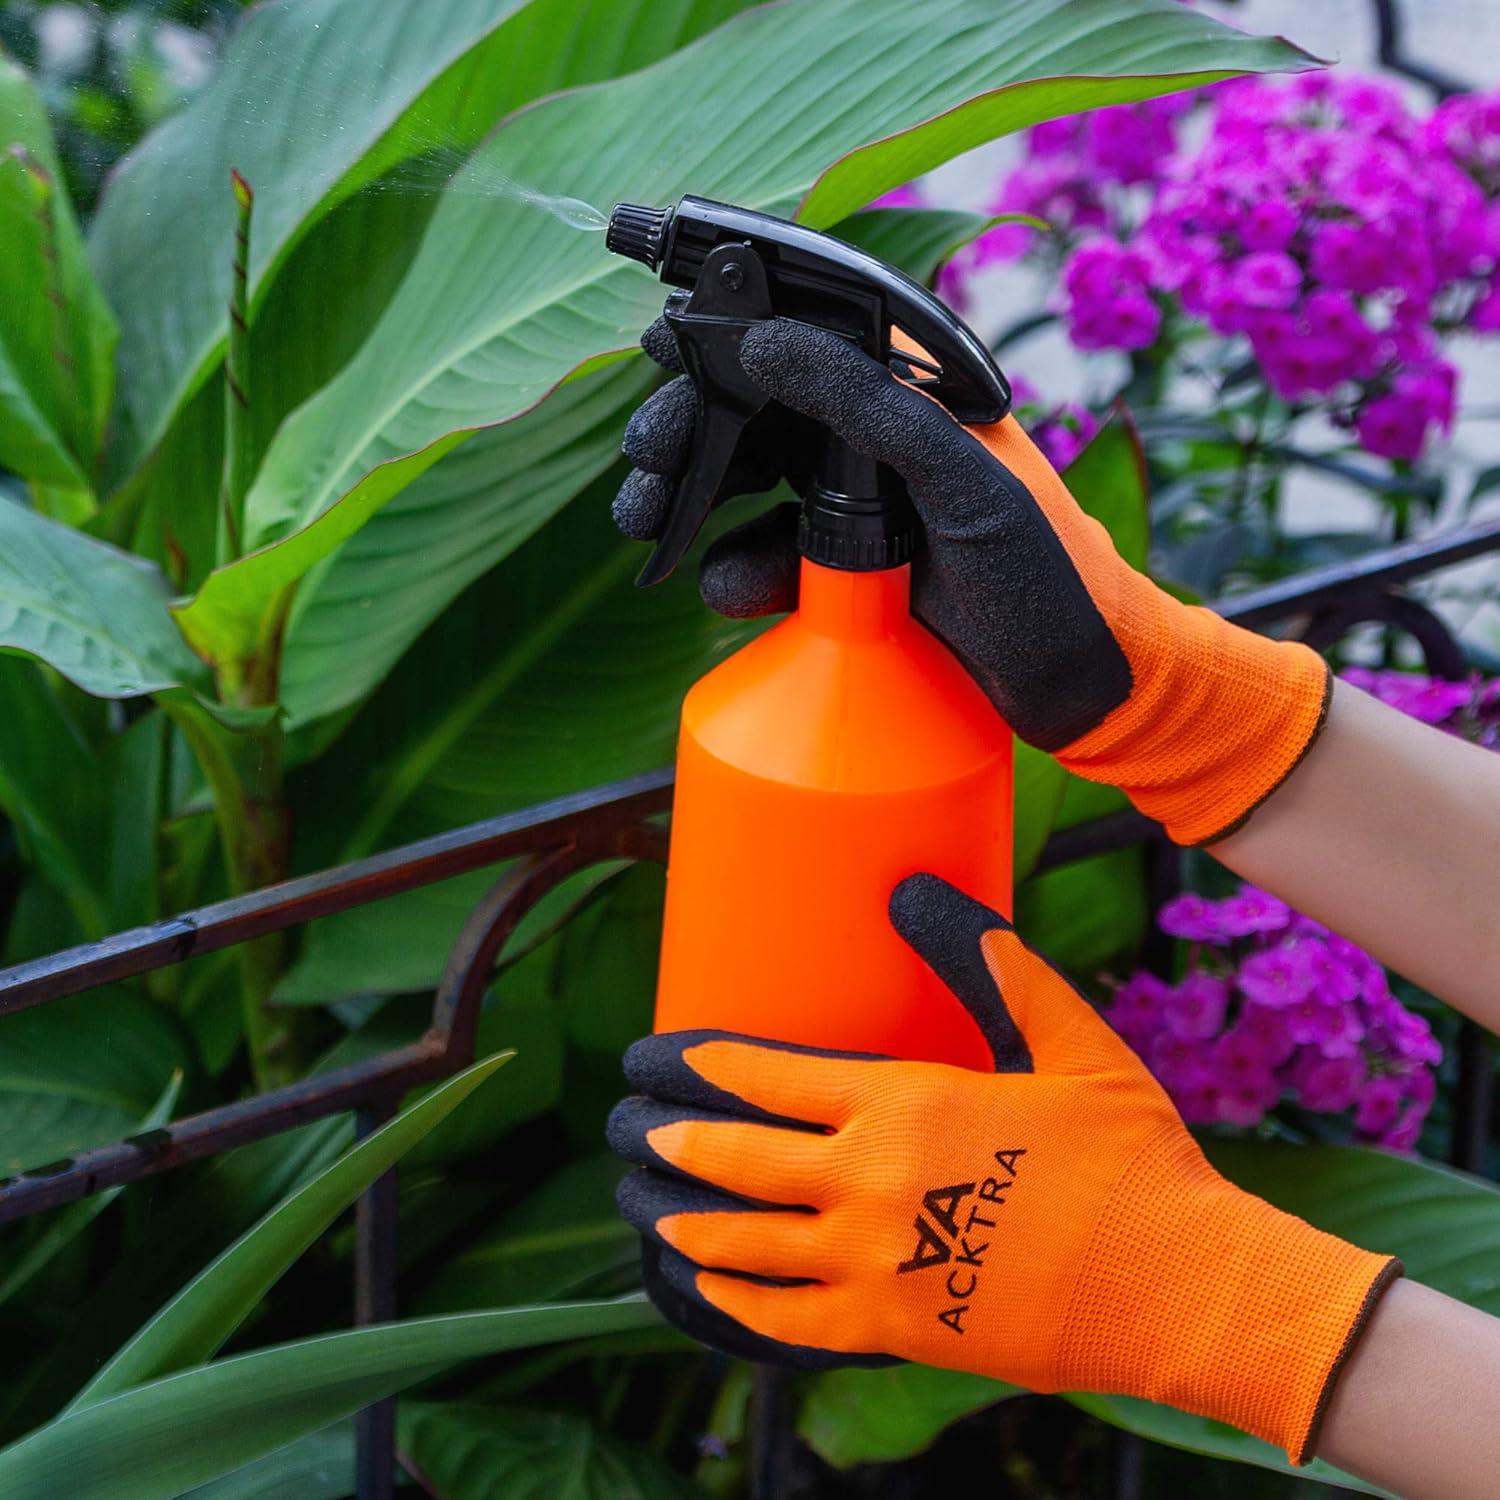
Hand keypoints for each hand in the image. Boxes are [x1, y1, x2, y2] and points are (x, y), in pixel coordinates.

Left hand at [608, 873, 1398, 1463]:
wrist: (1181, 1284)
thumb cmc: (1129, 1152)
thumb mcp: (1066, 1038)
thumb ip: (986, 959)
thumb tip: (919, 886)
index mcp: (904, 1104)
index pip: (767, 1075)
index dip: (699, 1063)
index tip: (654, 1053)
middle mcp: (870, 1184)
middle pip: (735, 1158)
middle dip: (667, 1137)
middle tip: (627, 1124)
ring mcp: (875, 1266)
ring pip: (743, 1243)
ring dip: (680, 1220)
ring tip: (639, 1202)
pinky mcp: (895, 1333)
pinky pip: (784, 1324)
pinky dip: (731, 1305)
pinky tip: (699, 1290)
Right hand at [615, 317, 1328, 844]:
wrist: (1087, 692)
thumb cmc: (1050, 580)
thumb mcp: (962, 487)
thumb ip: (869, 409)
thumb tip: (764, 341)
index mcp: (916, 394)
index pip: (808, 342)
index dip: (731, 339)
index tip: (665, 352)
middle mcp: (882, 440)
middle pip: (762, 414)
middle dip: (692, 432)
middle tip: (643, 462)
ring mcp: (865, 509)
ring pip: (755, 484)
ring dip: (693, 498)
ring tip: (646, 522)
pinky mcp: (853, 574)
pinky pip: (773, 559)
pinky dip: (734, 570)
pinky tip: (714, 588)